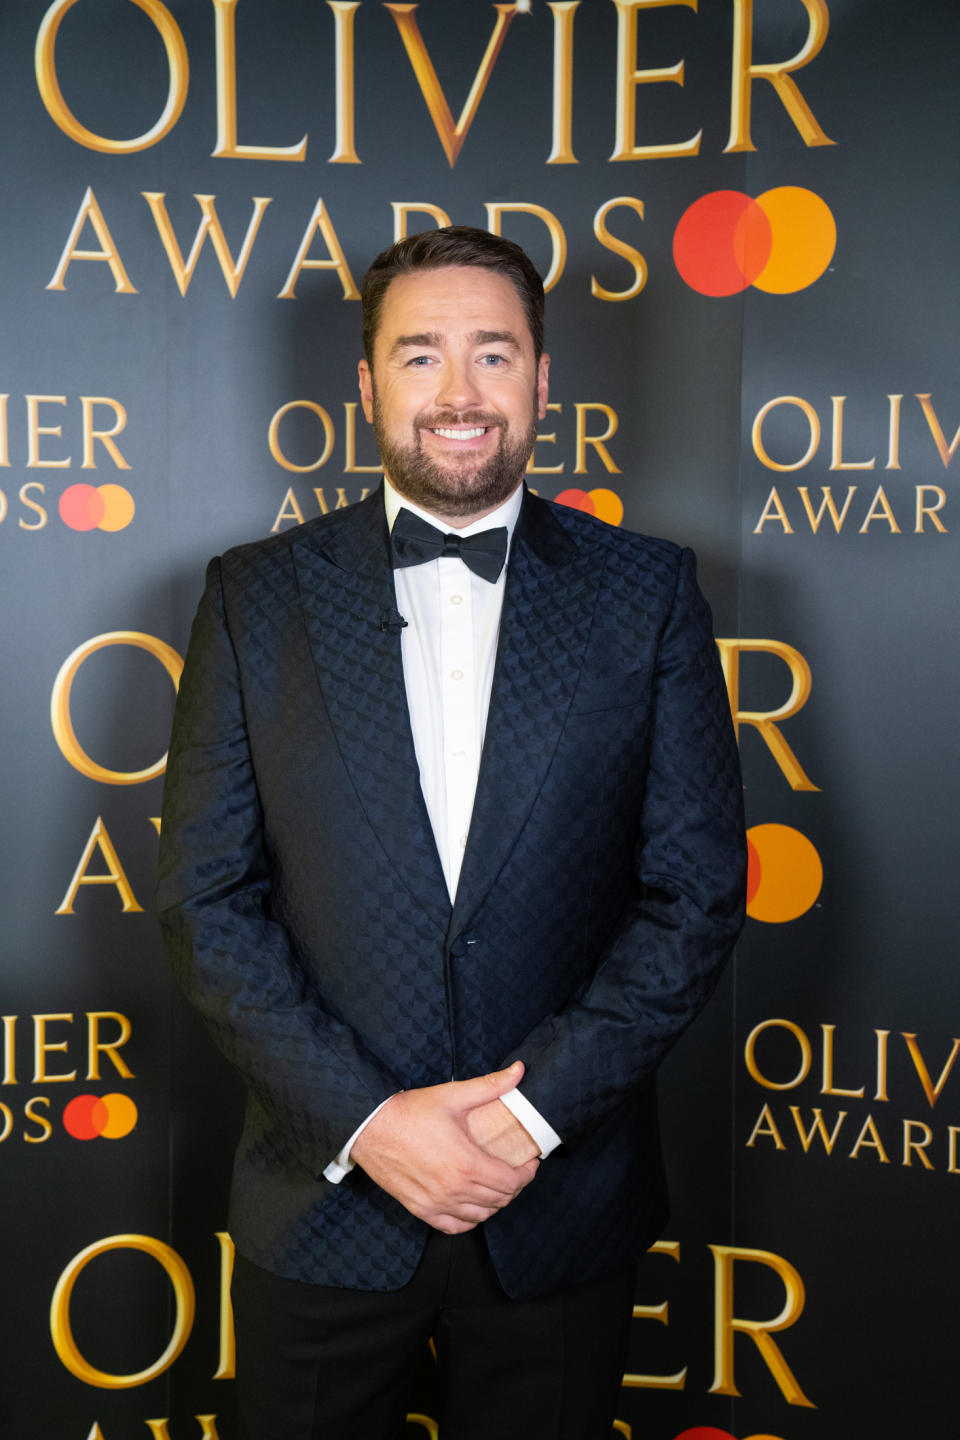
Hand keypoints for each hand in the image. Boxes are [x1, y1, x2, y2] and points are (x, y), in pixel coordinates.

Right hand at [351, 1061, 539, 1233]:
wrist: (370, 1127)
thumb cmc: (410, 1111)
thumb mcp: (453, 1095)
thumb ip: (490, 1085)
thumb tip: (519, 1070)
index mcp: (467, 1164)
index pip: (512, 1182)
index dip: (527, 1174)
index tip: (530, 1162)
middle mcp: (454, 1190)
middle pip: (500, 1201)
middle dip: (515, 1186)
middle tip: (516, 1169)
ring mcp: (436, 1204)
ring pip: (480, 1216)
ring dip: (495, 1203)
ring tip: (496, 1184)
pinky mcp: (420, 1210)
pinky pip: (454, 1227)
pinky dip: (469, 1219)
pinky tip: (472, 1205)